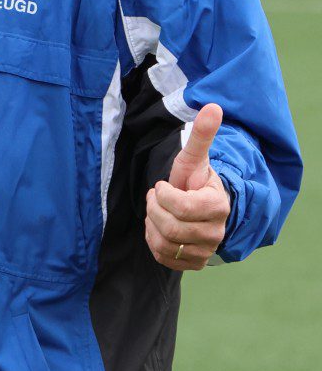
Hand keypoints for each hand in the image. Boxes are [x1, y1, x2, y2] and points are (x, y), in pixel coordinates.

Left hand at [145, 103, 230, 270]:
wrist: (200, 205)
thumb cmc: (194, 179)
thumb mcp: (195, 157)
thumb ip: (202, 134)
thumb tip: (213, 106)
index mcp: (218, 206)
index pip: (182, 208)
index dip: (163, 196)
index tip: (161, 186)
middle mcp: (216, 234)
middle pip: (171, 228)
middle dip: (154, 209)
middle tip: (155, 198)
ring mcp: (205, 252)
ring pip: (164, 244)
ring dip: (152, 224)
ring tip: (157, 211)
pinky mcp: (193, 264)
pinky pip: (163, 257)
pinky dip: (153, 241)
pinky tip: (159, 227)